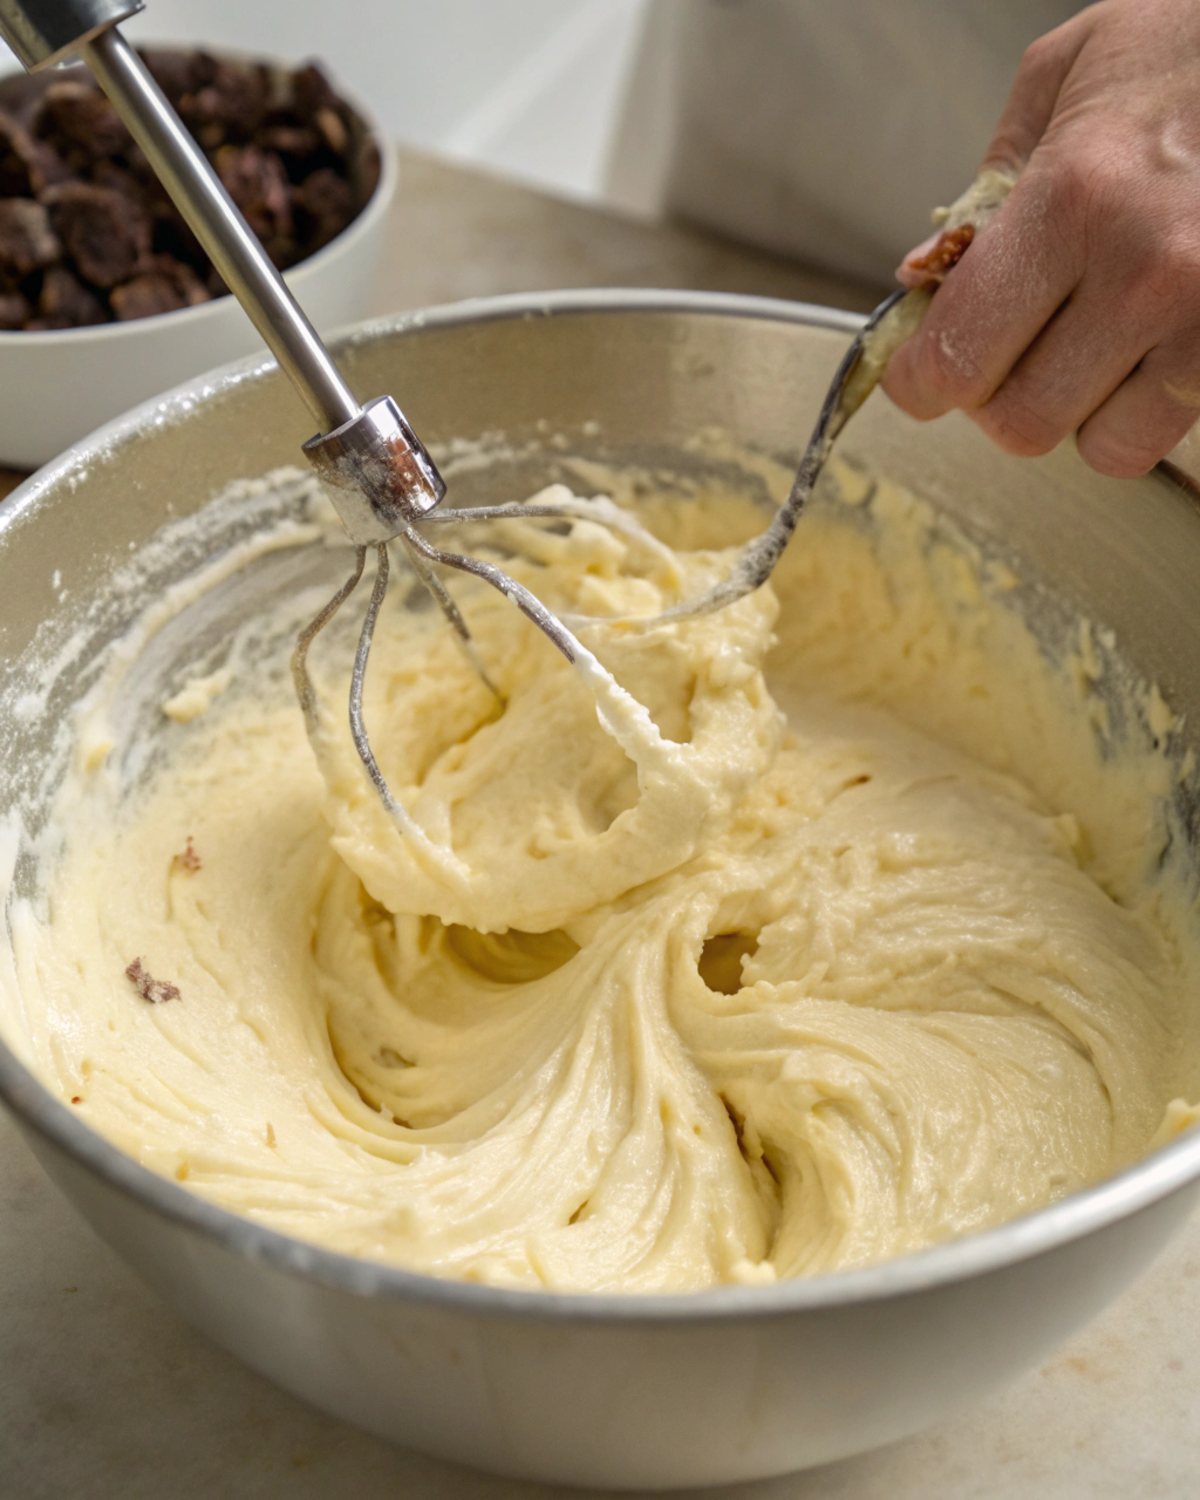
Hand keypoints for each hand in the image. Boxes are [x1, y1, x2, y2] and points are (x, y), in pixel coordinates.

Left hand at [882, 0, 1199, 477]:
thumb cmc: (1192, 50)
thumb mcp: (1071, 73)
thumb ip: (988, 180)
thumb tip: (922, 277)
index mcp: (1074, 196)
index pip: (955, 358)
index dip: (920, 384)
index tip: (919, 377)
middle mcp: (1144, 270)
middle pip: (1017, 422)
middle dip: (996, 395)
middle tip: (1011, 347)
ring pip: (1092, 443)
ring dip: (1072, 407)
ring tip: (1087, 341)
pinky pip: (1156, 439)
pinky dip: (1133, 414)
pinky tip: (1141, 351)